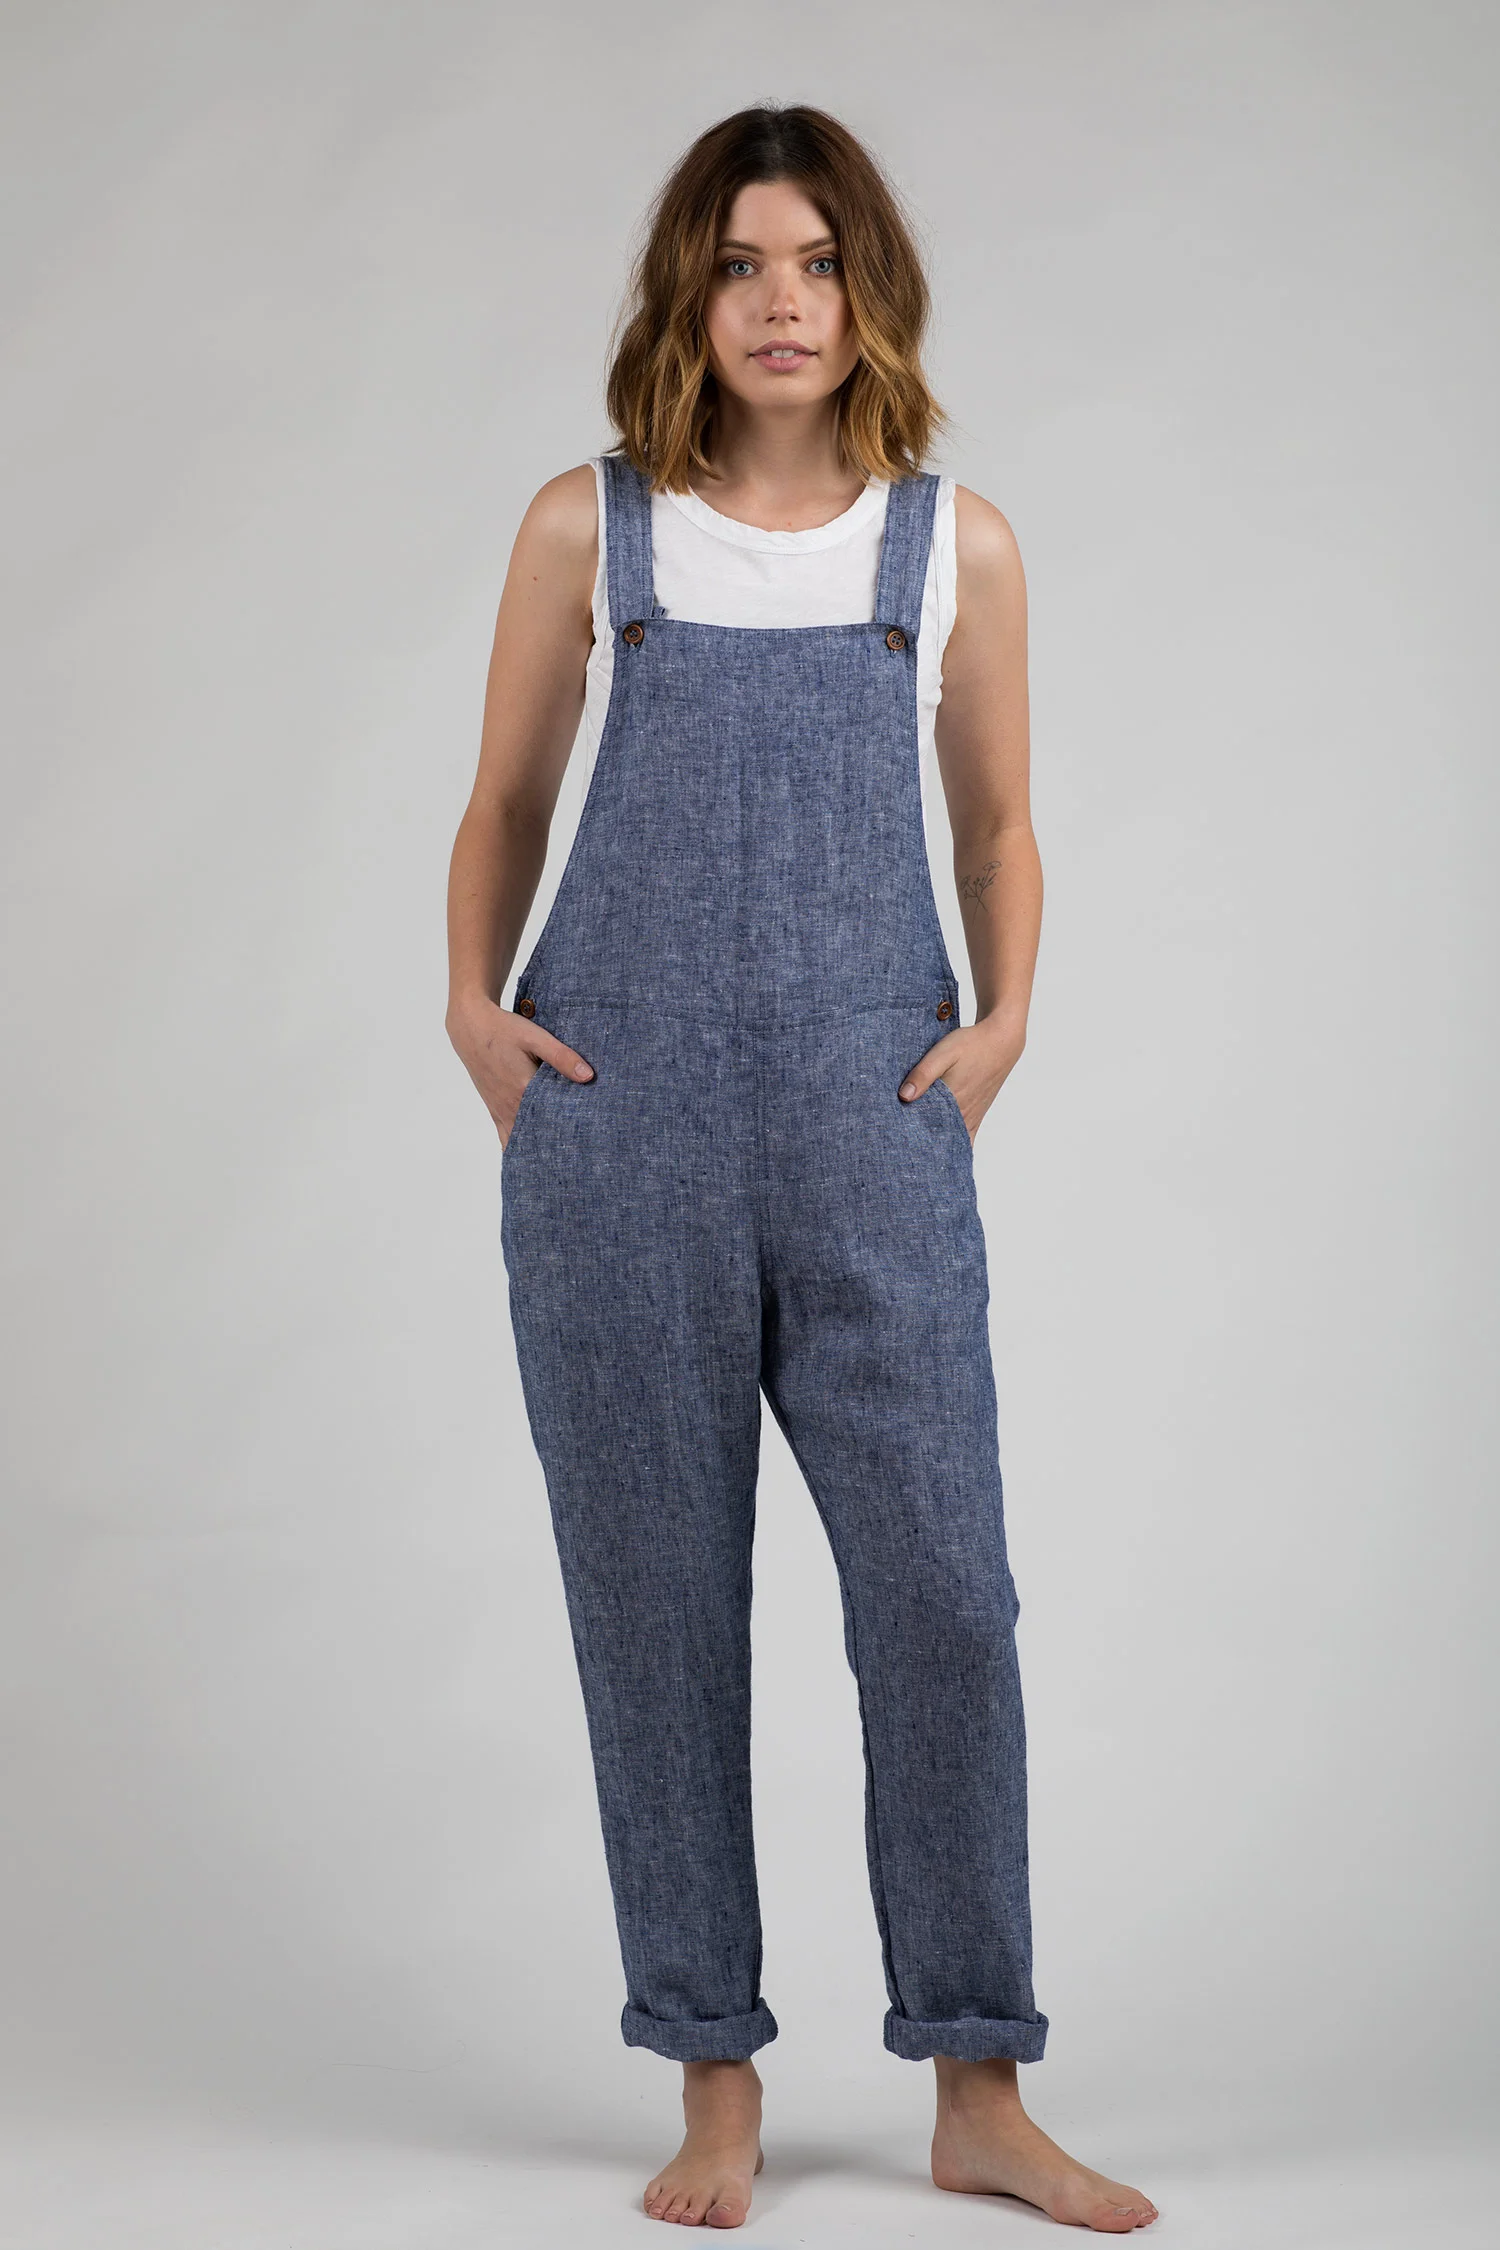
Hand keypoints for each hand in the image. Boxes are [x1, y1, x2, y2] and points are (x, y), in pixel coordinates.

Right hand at [445, 991, 593, 1145]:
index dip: (572, 1130)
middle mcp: (511, 1105)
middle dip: (557, 1145)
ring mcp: (500, 1110)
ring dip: (536, 1149)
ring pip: (520, 1140)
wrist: (470, 1027)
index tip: (588, 1142)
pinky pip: (505, 1136)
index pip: (554, 1118)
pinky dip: (516, 1148)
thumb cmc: (504, 1030)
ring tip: (556, 1164)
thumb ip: (562, 1057)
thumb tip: (588, 1076)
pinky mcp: (494, 1109)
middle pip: (538, 1134)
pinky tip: (526, 1160)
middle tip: (578, 1157)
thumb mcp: (535, 1037)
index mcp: (524, 1090)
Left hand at [897, 1011, 1025, 1140]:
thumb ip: (923, 1074)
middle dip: (921, 1146)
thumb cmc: (971, 1045)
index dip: (911, 1139)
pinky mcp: (978, 1114)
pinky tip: (946, 1152)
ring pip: (953, 1141)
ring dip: (937, 1146)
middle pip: (938, 1139)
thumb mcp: (943, 1053)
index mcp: (953, 1101)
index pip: (926, 1130)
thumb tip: (904, 1096)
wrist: (1001, 1041)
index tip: (896, 1143)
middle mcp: (964, 1114)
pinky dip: (956, 1145)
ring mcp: (972, 1116)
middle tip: (902, 1152)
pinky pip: (967, 1138)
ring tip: (919, 1154)